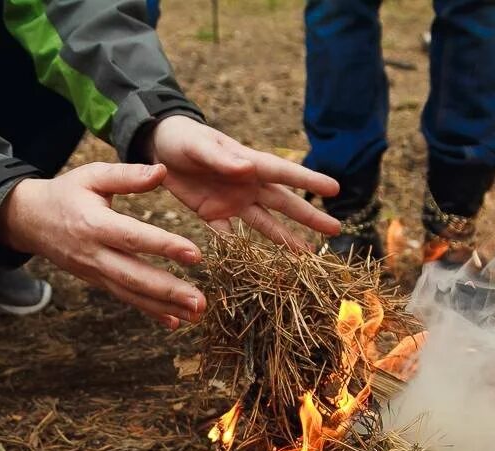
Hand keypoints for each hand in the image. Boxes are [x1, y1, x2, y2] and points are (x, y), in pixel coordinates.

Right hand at [0, 163, 203, 328]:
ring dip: (166, 307)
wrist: (30, 220)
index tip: (195, 254)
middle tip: (201, 302)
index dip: (164, 246)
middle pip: (134, 277)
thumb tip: (162, 171)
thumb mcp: (92, 175)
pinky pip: (126, 298)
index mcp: (94, 224)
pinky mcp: (98, 282)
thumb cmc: (66, 193)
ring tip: (197, 314)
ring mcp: (95, 272)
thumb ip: (127, 175)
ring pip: (132, 294)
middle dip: (169, 292)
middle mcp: (94, 254)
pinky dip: (151, 312)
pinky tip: (175, 322)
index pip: (133, 238)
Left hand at [148, 115, 340, 249]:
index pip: (285, 174)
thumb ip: (221, 159)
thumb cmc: (183, 138)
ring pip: (265, 224)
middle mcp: (248, 185)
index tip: (334, 189)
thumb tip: (249, 169)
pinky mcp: (214, 214)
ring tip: (307, 256)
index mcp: (249, 164)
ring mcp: (233, 202)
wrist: (159, 147)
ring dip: (285, 240)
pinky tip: (258, 269)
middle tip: (336, 229)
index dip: (309, 181)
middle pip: (284, 204)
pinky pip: (231, 237)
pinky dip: (241, 253)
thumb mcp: (199, 146)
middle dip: (309, 217)